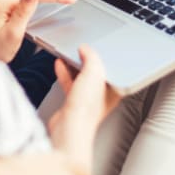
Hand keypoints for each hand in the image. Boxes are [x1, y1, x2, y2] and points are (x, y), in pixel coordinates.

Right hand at [49, 45, 121, 170]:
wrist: (69, 127)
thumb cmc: (86, 108)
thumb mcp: (94, 73)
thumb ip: (91, 58)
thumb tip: (86, 49)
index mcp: (114, 90)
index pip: (112, 69)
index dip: (105, 57)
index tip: (98, 47)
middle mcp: (102, 96)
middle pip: (95, 72)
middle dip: (87, 60)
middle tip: (81, 49)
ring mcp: (86, 100)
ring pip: (81, 77)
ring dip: (74, 65)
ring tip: (68, 54)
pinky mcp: (73, 102)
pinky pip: (70, 83)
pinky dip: (65, 73)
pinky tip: (60, 65)